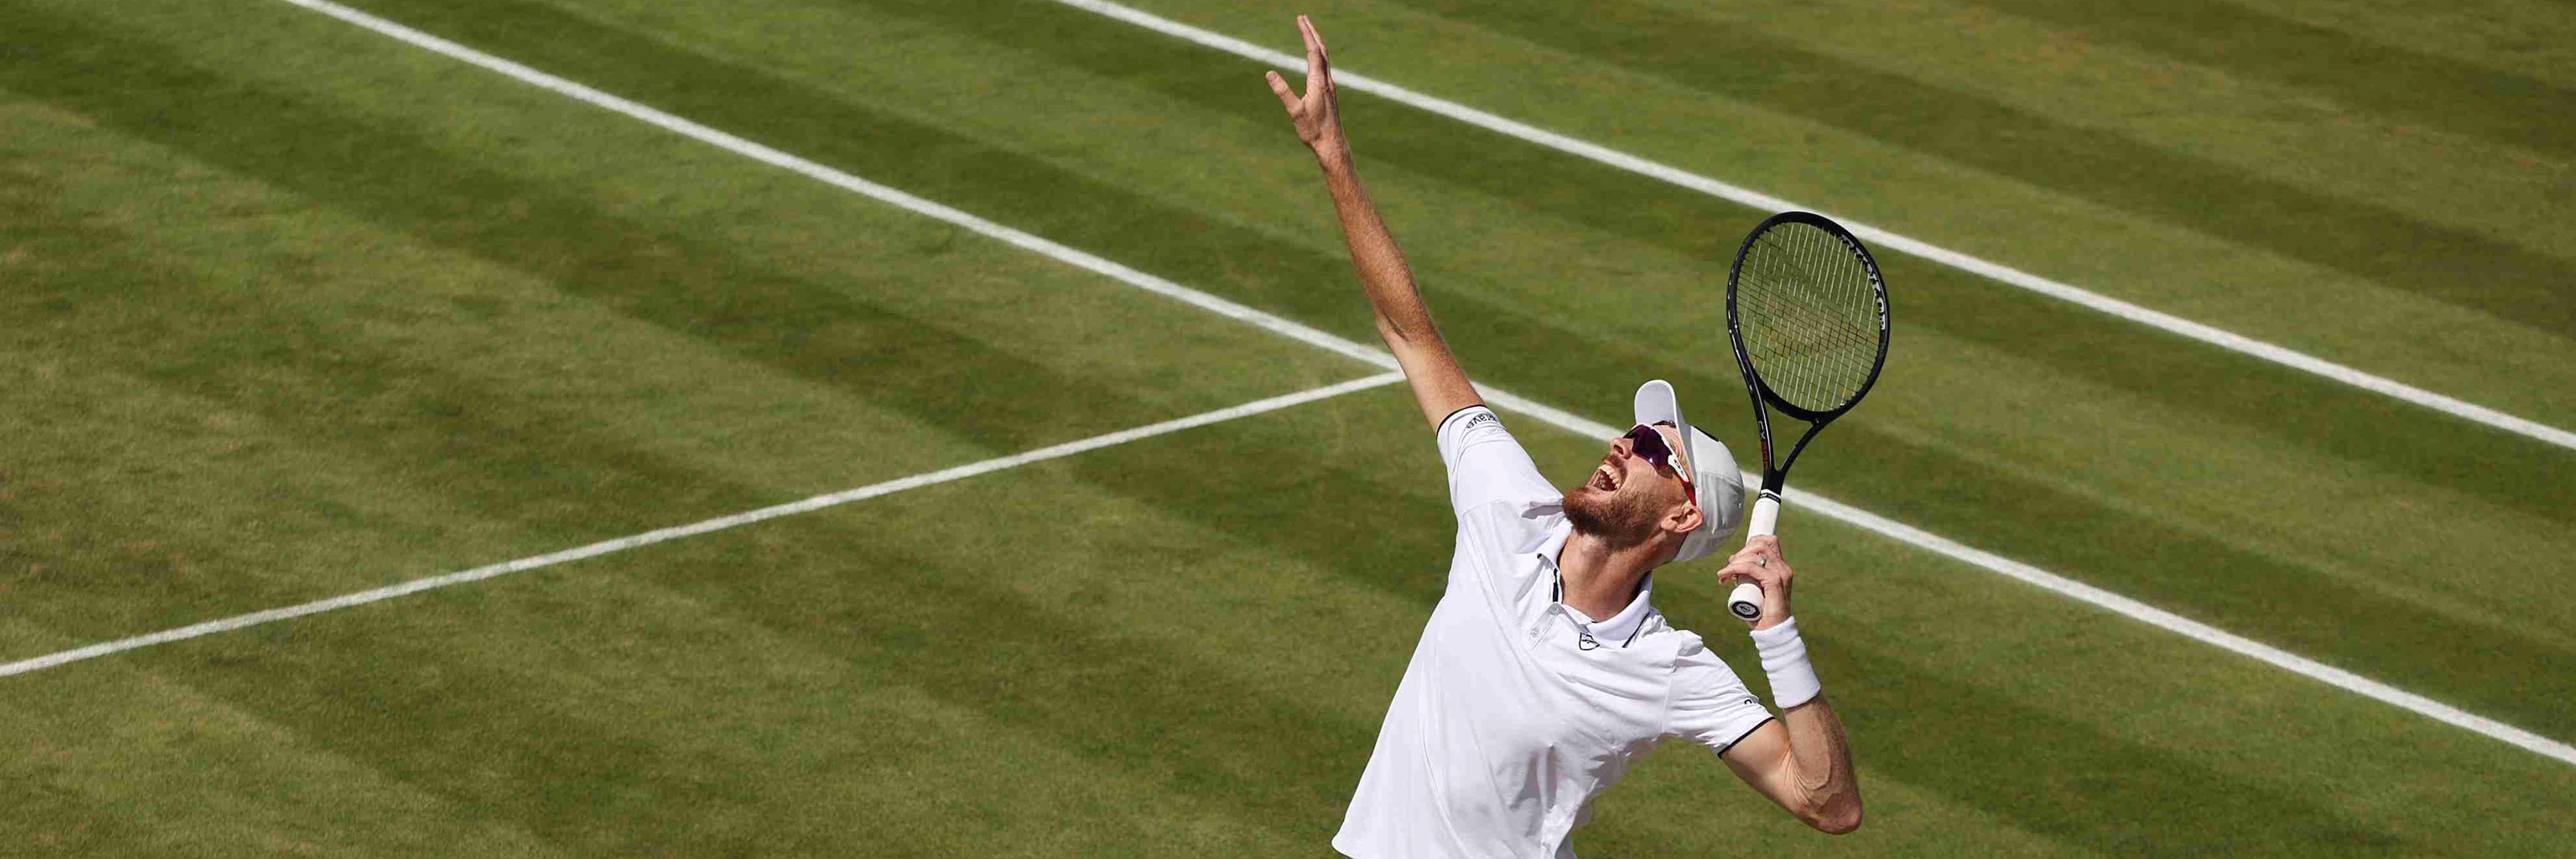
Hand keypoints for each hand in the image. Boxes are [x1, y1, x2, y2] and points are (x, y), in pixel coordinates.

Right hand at [1265, 16, 1347, 161]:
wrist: (1332, 145)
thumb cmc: (1313, 131)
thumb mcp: (1295, 111)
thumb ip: (1282, 92)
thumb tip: (1269, 74)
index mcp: (1319, 82)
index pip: (1313, 51)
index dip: (1306, 33)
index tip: (1300, 19)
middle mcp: (1327, 80)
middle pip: (1321, 50)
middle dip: (1312, 32)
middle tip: (1303, 18)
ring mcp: (1330, 86)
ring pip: (1324, 58)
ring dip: (1316, 42)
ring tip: (1309, 32)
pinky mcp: (1329, 93)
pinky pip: (1324, 67)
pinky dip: (1318, 55)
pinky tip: (1316, 59)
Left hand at [1718, 536, 1794, 629]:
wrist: (1773, 631)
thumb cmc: (1762, 613)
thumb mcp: (1756, 590)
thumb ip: (1751, 579)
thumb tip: (1734, 567)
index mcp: (1781, 568)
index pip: (1768, 542)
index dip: (1750, 544)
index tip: (1736, 559)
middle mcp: (1783, 568)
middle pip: (1761, 543)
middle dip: (1741, 552)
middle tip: (1729, 567)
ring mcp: (1780, 574)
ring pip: (1755, 553)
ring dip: (1735, 561)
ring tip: (1725, 574)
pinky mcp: (1774, 582)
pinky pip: (1751, 567)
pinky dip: (1735, 568)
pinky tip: (1726, 576)